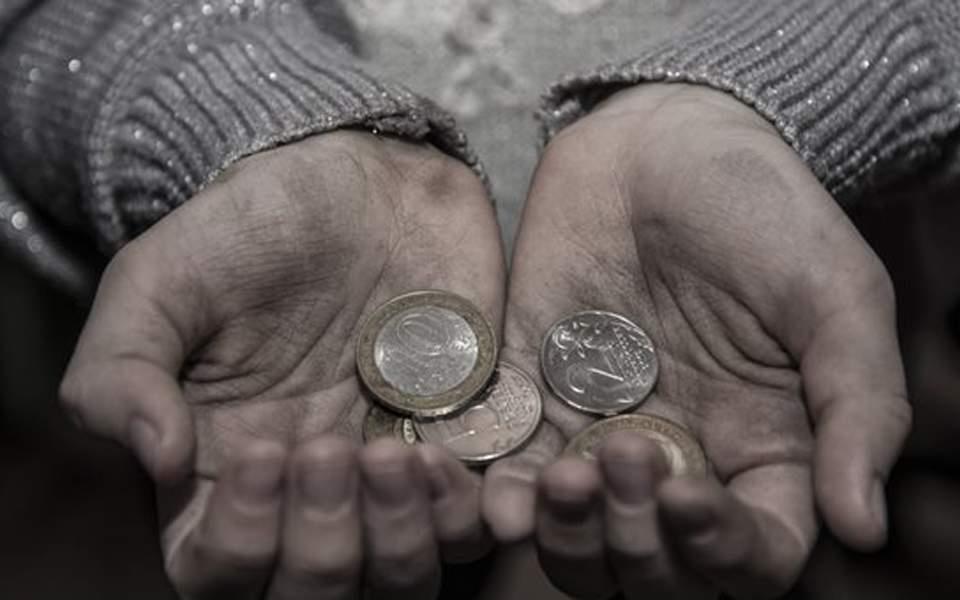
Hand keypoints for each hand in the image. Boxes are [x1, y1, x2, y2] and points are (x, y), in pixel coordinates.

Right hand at [59, 131, 504, 598]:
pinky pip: (473, 526)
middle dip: (324, 542)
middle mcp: (307, 495)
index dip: (240, 542)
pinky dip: (465, 515)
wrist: (357, 181)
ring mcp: (386, 478)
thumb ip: (121, 375)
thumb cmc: (248, 231)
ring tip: (394, 454)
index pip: (219, 572)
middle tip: (329, 447)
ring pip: (400, 578)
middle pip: (318, 593)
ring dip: (399, 538)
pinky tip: (444, 457)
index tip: (260, 452)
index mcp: (220, 475)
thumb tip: (157, 462)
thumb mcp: (155, 284)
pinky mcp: (457, 446)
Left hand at [483, 84, 910, 598]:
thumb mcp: (835, 296)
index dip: (720, 550)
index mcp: (764, 451)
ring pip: (574, 539)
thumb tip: (862, 526)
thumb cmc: (762, 209)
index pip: (752, 554)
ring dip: (561, 536)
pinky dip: (492, 496)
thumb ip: (858, 405)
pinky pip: (504, 468)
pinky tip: (489, 492)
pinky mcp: (530, 394)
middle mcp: (679, 458)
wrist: (662, 140)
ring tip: (554, 483)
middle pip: (653, 566)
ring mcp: (598, 431)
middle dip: (632, 540)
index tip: (686, 494)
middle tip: (621, 457)